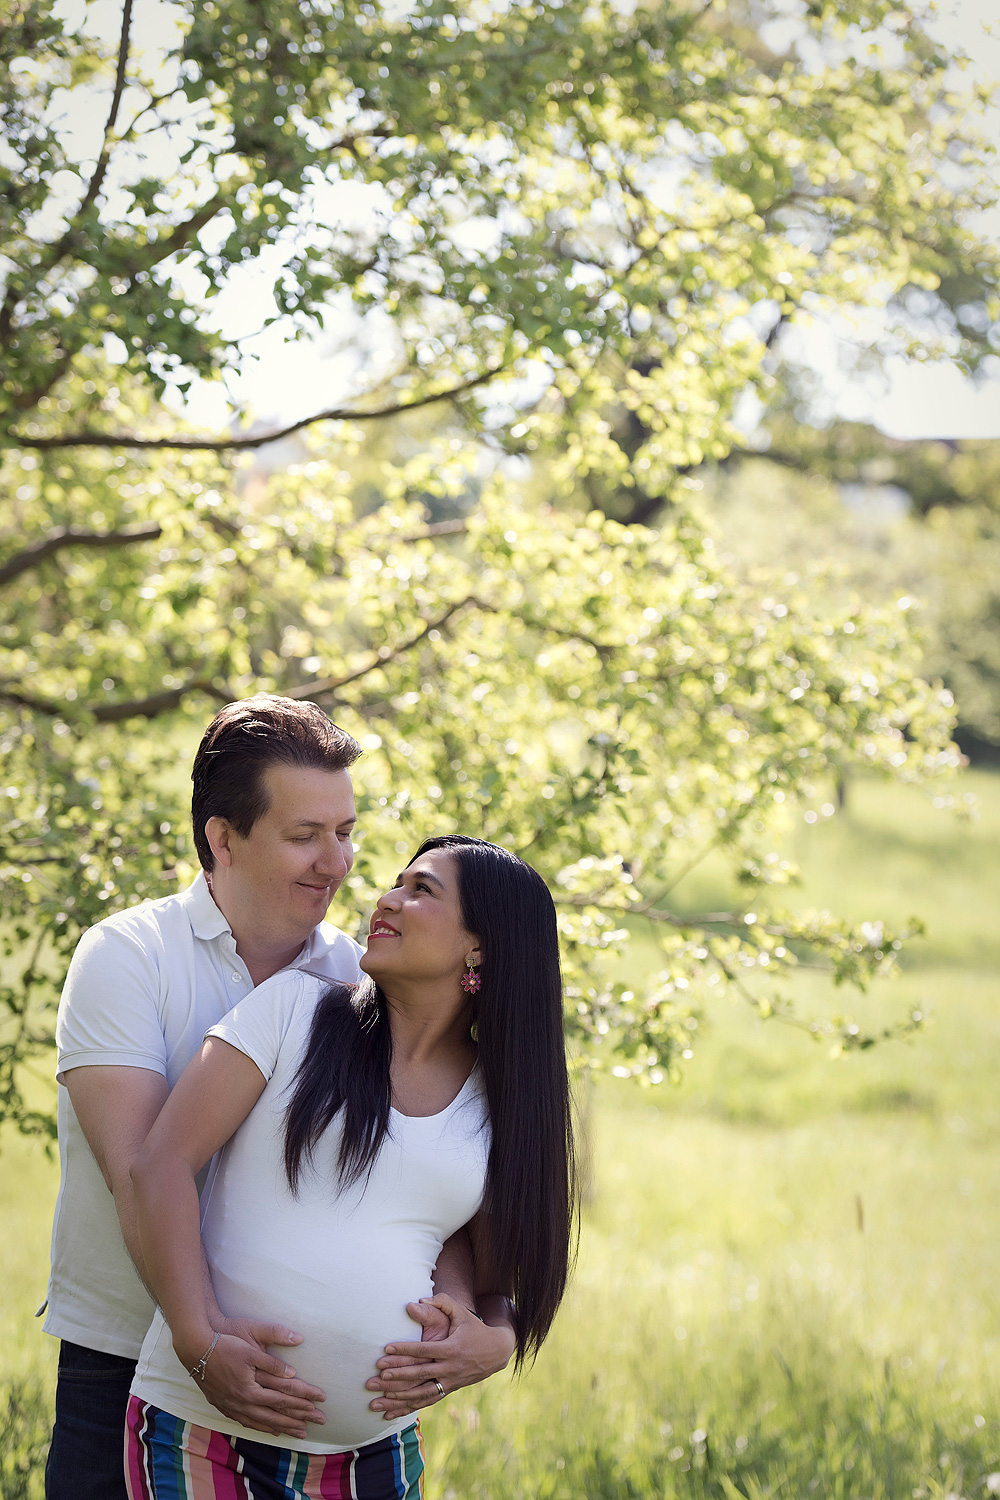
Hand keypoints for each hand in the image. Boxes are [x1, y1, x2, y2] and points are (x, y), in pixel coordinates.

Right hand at [193, 1318, 326, 1439]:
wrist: (196, 1349)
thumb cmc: (225, 1344)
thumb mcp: (251, 1346)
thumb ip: (273, 1361)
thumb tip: (293, 1372)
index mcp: (252, 1387)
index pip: (285, 1396)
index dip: (305, 1398)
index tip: (321, 1400)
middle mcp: (244, 1401)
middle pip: (277, 1413)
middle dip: (300, 1417)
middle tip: (320, 1421)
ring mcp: (234, 1406)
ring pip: (264, 1422)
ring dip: (284, 1426)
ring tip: (301, 1432)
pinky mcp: (226, 1406)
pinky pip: (248, 1422)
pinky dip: (263, 1427)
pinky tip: (272, 1430)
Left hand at [366, 1294, 514, 1419]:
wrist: (495, 1352)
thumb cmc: (474, 1328)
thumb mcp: (462, 1313)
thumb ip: (442, 1302)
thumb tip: (416, 1302)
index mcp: (452, 1349)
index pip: (424, 1351)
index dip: (405, 1350)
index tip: (386, 1349)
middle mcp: (450, 1369)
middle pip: (420, 1375)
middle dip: (397, 1376)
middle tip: (376, 1377)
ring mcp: (449, 1382)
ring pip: (421, 1394)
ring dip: (398, 1398)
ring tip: (376, 1400)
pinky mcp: (448, 1391)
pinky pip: (425, 1402)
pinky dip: (407, 1408)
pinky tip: (389, 1413)